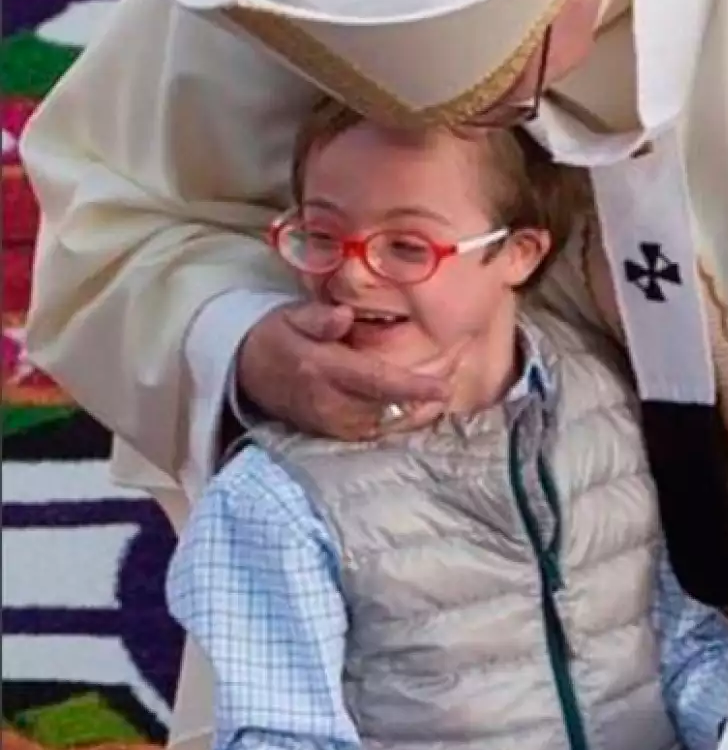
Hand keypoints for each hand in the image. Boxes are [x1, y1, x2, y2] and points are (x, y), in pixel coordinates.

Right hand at [237, 302, 459, 439]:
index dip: (412, 387)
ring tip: (447, 387)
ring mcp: (332, 423)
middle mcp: (330, 403)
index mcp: (322, 369)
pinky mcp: (335, 434)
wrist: (247, 372)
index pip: (375, 381)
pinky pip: (377, 430)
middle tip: (458, 370)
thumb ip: (318, 318)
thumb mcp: (291, 316)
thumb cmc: (278, 336)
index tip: (444, 388)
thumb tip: (343, 315)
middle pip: (390, 406)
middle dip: (427, 396)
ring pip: (388, 422)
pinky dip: (402, 419)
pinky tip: (423, 405)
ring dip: (419, 409)